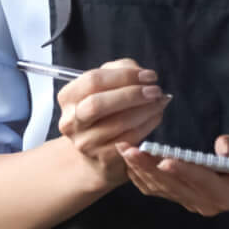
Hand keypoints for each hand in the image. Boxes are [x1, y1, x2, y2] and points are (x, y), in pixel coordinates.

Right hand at [57, 58, 169, 187]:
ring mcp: (86, 142)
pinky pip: (130, 138)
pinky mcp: (103, 157)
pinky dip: (148, 124)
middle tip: (155, 90)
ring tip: (160, 101)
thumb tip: (142, 74)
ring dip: (146, 109)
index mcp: (68, 97)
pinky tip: (155, 116)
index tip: (148, 75)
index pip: (93, 81)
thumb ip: (120, 71)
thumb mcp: (105, 86)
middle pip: (98, 104)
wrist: (95, 148)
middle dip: (132, 94)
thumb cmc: (103, 110)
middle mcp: (71, 121)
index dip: (124, 75)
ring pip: (119, 122)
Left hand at [116, 136, 228, 216]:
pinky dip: (142, 177)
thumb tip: (222, 145)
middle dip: (148, 166)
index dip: (182, 169)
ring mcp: (193, 204)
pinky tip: (130, 162)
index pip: (200, 180)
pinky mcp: (184, 199)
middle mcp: (206, 204)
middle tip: (128, 148)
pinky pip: (159, 190)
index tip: (163, 159)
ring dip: (140, 170)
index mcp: (226, 195)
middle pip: (173, 185)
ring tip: (123, 150)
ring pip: (162, 189)